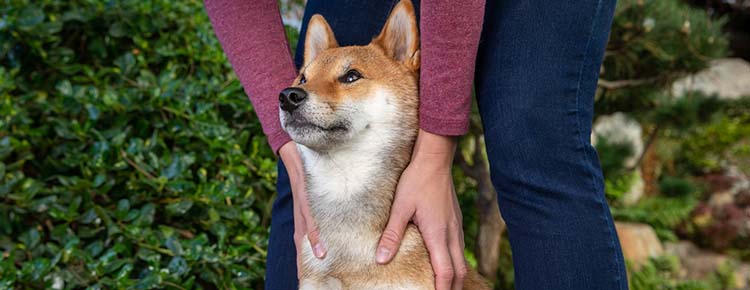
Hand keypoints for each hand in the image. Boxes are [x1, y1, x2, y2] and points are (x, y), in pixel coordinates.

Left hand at [278, 141, 325, 276]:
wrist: (291, 148)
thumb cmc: (305, 165)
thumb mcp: (313, 186)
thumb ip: (320, 197)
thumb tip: (334, 207)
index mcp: (303, 213)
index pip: (303, 240)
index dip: (306, 257)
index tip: (311, 274)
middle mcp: (300, 213)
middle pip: (301, 245)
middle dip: (306, 264)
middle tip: (312, 281)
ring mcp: (302, 207)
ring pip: (305, 237)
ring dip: (310, 256)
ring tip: (319, 272)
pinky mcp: (304, 198)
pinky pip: (310, 220)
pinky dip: (315, 236)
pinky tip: (320, 250)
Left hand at [375, 129, 466, 289]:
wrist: (435, 159)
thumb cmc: (416, 180)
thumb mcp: (400, 207)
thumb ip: (392, 234)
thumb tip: (381, 259)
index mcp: (438, 234)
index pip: (445, 272)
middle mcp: (451, 233)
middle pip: (459, 271)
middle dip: (452, 288)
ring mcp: (456, 226)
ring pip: (460, 260)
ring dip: (454, 276)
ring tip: (444, 287)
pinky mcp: (455, 220)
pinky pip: (458, 248)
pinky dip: (454, 262)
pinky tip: (445, 263)